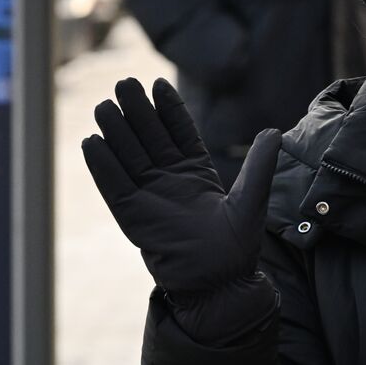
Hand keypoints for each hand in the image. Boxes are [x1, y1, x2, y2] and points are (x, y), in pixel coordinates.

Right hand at [82, 78, 279, 298]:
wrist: (219, 282)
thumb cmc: (238, 244)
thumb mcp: (252, 198)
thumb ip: (259, 166)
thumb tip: (274, 133)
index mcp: (196, 172)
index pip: (179, 132)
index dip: (168, 108)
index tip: (158, 83)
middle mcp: (170, 179)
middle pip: (149, 137)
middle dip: (138, 111)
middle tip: (124, 83)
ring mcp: (149, 196)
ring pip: (129, 156)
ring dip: (116, 132)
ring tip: (104, 105)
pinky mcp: (133, 215)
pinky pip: (113, 186)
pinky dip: (102, 165)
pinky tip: (91, 142)